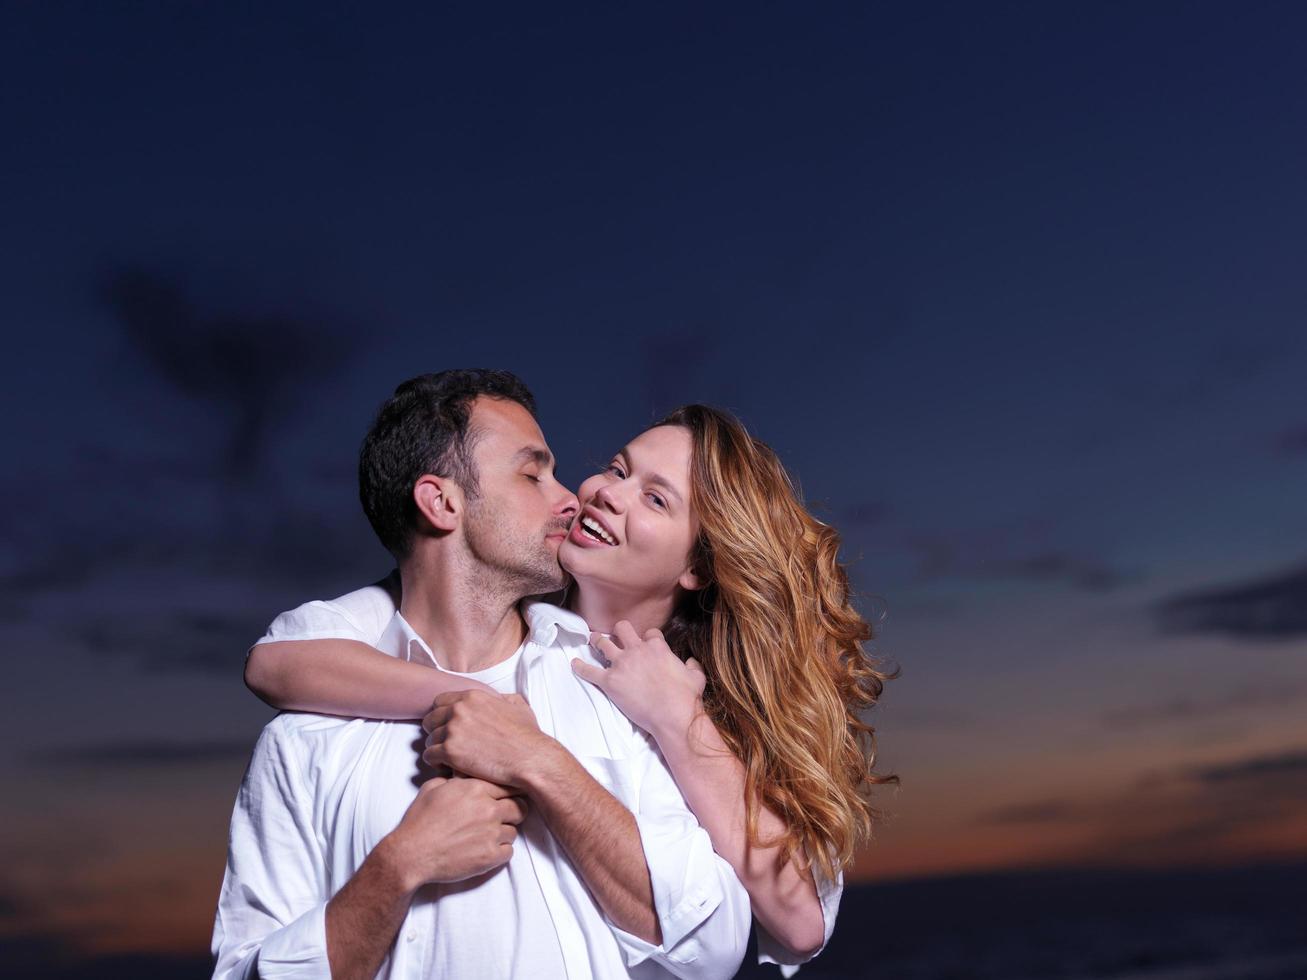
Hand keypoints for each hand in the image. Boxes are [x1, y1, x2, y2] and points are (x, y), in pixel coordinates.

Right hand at [383, 776, 526, 888]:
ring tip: (486, 836)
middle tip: (503, 817)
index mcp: (476, 788)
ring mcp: (491, 833)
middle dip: (513, 811)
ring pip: (514, 831)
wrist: (411, 853)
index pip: (509, 785)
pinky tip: (486, 850)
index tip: (508, 797)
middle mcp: (488, 808)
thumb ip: (454, 779)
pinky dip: (500, 852)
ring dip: (504, 833)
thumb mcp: (433, 788)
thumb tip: (460, 775)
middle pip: (519, 807)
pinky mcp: (490, 856)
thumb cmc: (419, 820)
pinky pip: (509, 852)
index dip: (509, 792)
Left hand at [421, 690, 554, 789]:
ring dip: (437, 748)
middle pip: (430, 719)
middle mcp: (459, 709)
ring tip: (448, 758)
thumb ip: (501, 698)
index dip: (441, 714)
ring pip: (429, 739)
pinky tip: (447, 767)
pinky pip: (429, 755)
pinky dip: (435, 763)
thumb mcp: (517, 706)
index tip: (446, 725)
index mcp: (473, 697)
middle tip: (445, 743)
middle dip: (435, 731)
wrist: (530, 759)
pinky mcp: (450, 751)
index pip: (440, 701)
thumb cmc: (527, 737)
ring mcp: (453, 730)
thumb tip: (498, 699)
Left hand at [572, 621, 705, 737]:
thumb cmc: (686, 697)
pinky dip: (580, 667)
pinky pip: (590, 671)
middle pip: (622, 628)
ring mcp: (622, 665)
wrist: (673, 715)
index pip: (649, 633)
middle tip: (615, 635)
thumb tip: (691, 661)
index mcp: (657, 647)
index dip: (647, 638)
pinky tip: (574, 664)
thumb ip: (692, 665)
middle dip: (618, 631)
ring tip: (592, 639)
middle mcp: (637, 650)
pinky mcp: (610, 682)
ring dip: (596, 640)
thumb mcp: (696, 677)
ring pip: (603, 643)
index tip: (646, 643)